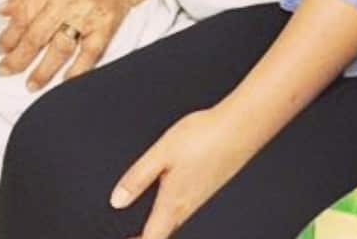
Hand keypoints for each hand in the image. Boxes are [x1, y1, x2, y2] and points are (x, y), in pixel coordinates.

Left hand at [0, 0, 144, 89]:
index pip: (24, 14)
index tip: (2, 48)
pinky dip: (78, 70)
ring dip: (43, 69)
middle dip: (18, 57)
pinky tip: (66, 81)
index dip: (9, 35)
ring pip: (61, 48)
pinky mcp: (105, 27)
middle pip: (37, 35)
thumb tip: (3, 10)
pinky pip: (90, 53)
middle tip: (5, 70)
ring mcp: (88, 15)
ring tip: (31, 84)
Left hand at [110, 104, 254, 238]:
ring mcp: (198, 197)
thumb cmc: (203, 137)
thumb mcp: (161, 154)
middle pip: (162, 233)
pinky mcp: (206, 186)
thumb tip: (117, 201)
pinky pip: (183, 208)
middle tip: (128, 237)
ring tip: (142, 226)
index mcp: (172, 202)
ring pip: (173, 221)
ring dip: (156, 226)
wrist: (239, 128)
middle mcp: (187, 205)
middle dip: (145, 237)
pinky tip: (166, 201)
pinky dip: (168, 213)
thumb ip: (137, 178)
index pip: (151, 238)